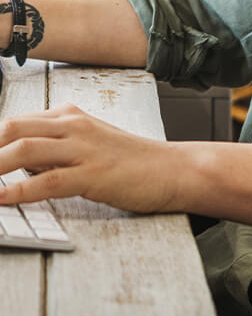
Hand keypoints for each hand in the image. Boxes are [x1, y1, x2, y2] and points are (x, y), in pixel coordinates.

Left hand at [0, 103, 183, 212]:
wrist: (171, 168)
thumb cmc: (130, 161)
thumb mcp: (88, 145)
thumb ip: (54, 149)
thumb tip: (17, 164)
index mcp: (69, 116)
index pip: (15, 122)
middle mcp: (73, 126)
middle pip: (13, 128)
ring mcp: (83, 148)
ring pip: (25, 149)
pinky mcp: (93, 174)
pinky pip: (48, 181)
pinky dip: (19, 191)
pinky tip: (2, 199)